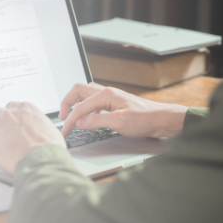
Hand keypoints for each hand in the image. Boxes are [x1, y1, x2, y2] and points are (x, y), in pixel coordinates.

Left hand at [0, 101, 66, 175]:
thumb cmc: (50, 148)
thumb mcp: (51, 129)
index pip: (12, 106)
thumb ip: (40, 124)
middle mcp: (11, 115)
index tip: (10, 122)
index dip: (10, 116)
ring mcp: (0, 127)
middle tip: (0, 130)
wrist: (44, 161)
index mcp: (26, 109)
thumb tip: (40, 129)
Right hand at [59, 82, 187, 138]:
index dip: (70, 120)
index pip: (80, 106)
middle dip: (67, 103)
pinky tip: (87, 118)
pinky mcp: (114, 103)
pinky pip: (94, 101)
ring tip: (70, 116)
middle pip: (78, 91)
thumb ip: (97, 121)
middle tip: (62, 118)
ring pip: (85, 94)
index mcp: (106, 94)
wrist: (160, 119)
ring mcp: (110, 97)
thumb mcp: (119, 123)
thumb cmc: (144, 119)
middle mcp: (106, 92)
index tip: (65, 131)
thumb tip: (80, 122)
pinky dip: (85, 107)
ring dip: (76, 103)